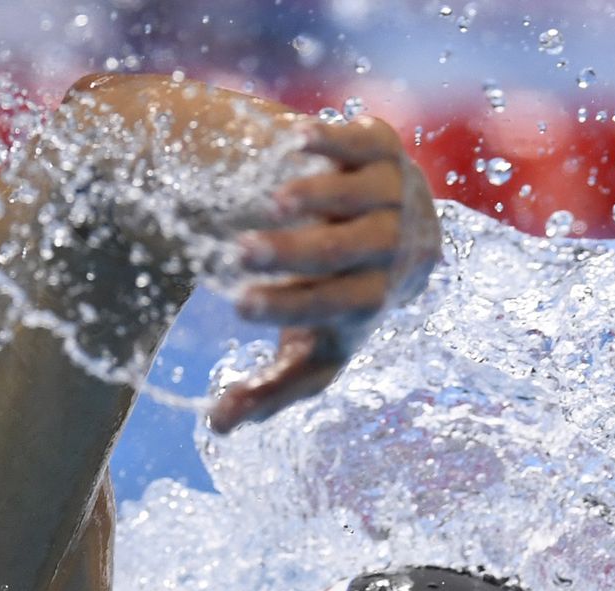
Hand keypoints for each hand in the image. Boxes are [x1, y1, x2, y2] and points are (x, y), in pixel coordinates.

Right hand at [208, 116, 440, 433]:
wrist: (400, 230)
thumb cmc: (337, 302)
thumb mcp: (307, 351)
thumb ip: (267, 390)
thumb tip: (215, 426)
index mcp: (371, 303)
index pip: (340, 308)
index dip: (291, 307)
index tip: (238, 305)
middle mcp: (392, 249)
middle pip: (353, 253)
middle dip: (296, 256)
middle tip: (240, 253)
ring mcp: (395, 195)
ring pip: (364, 197)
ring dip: (319, 199)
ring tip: (270, 203)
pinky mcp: (384, 148)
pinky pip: (365, 142)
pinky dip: (334, 140)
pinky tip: (295, 140)